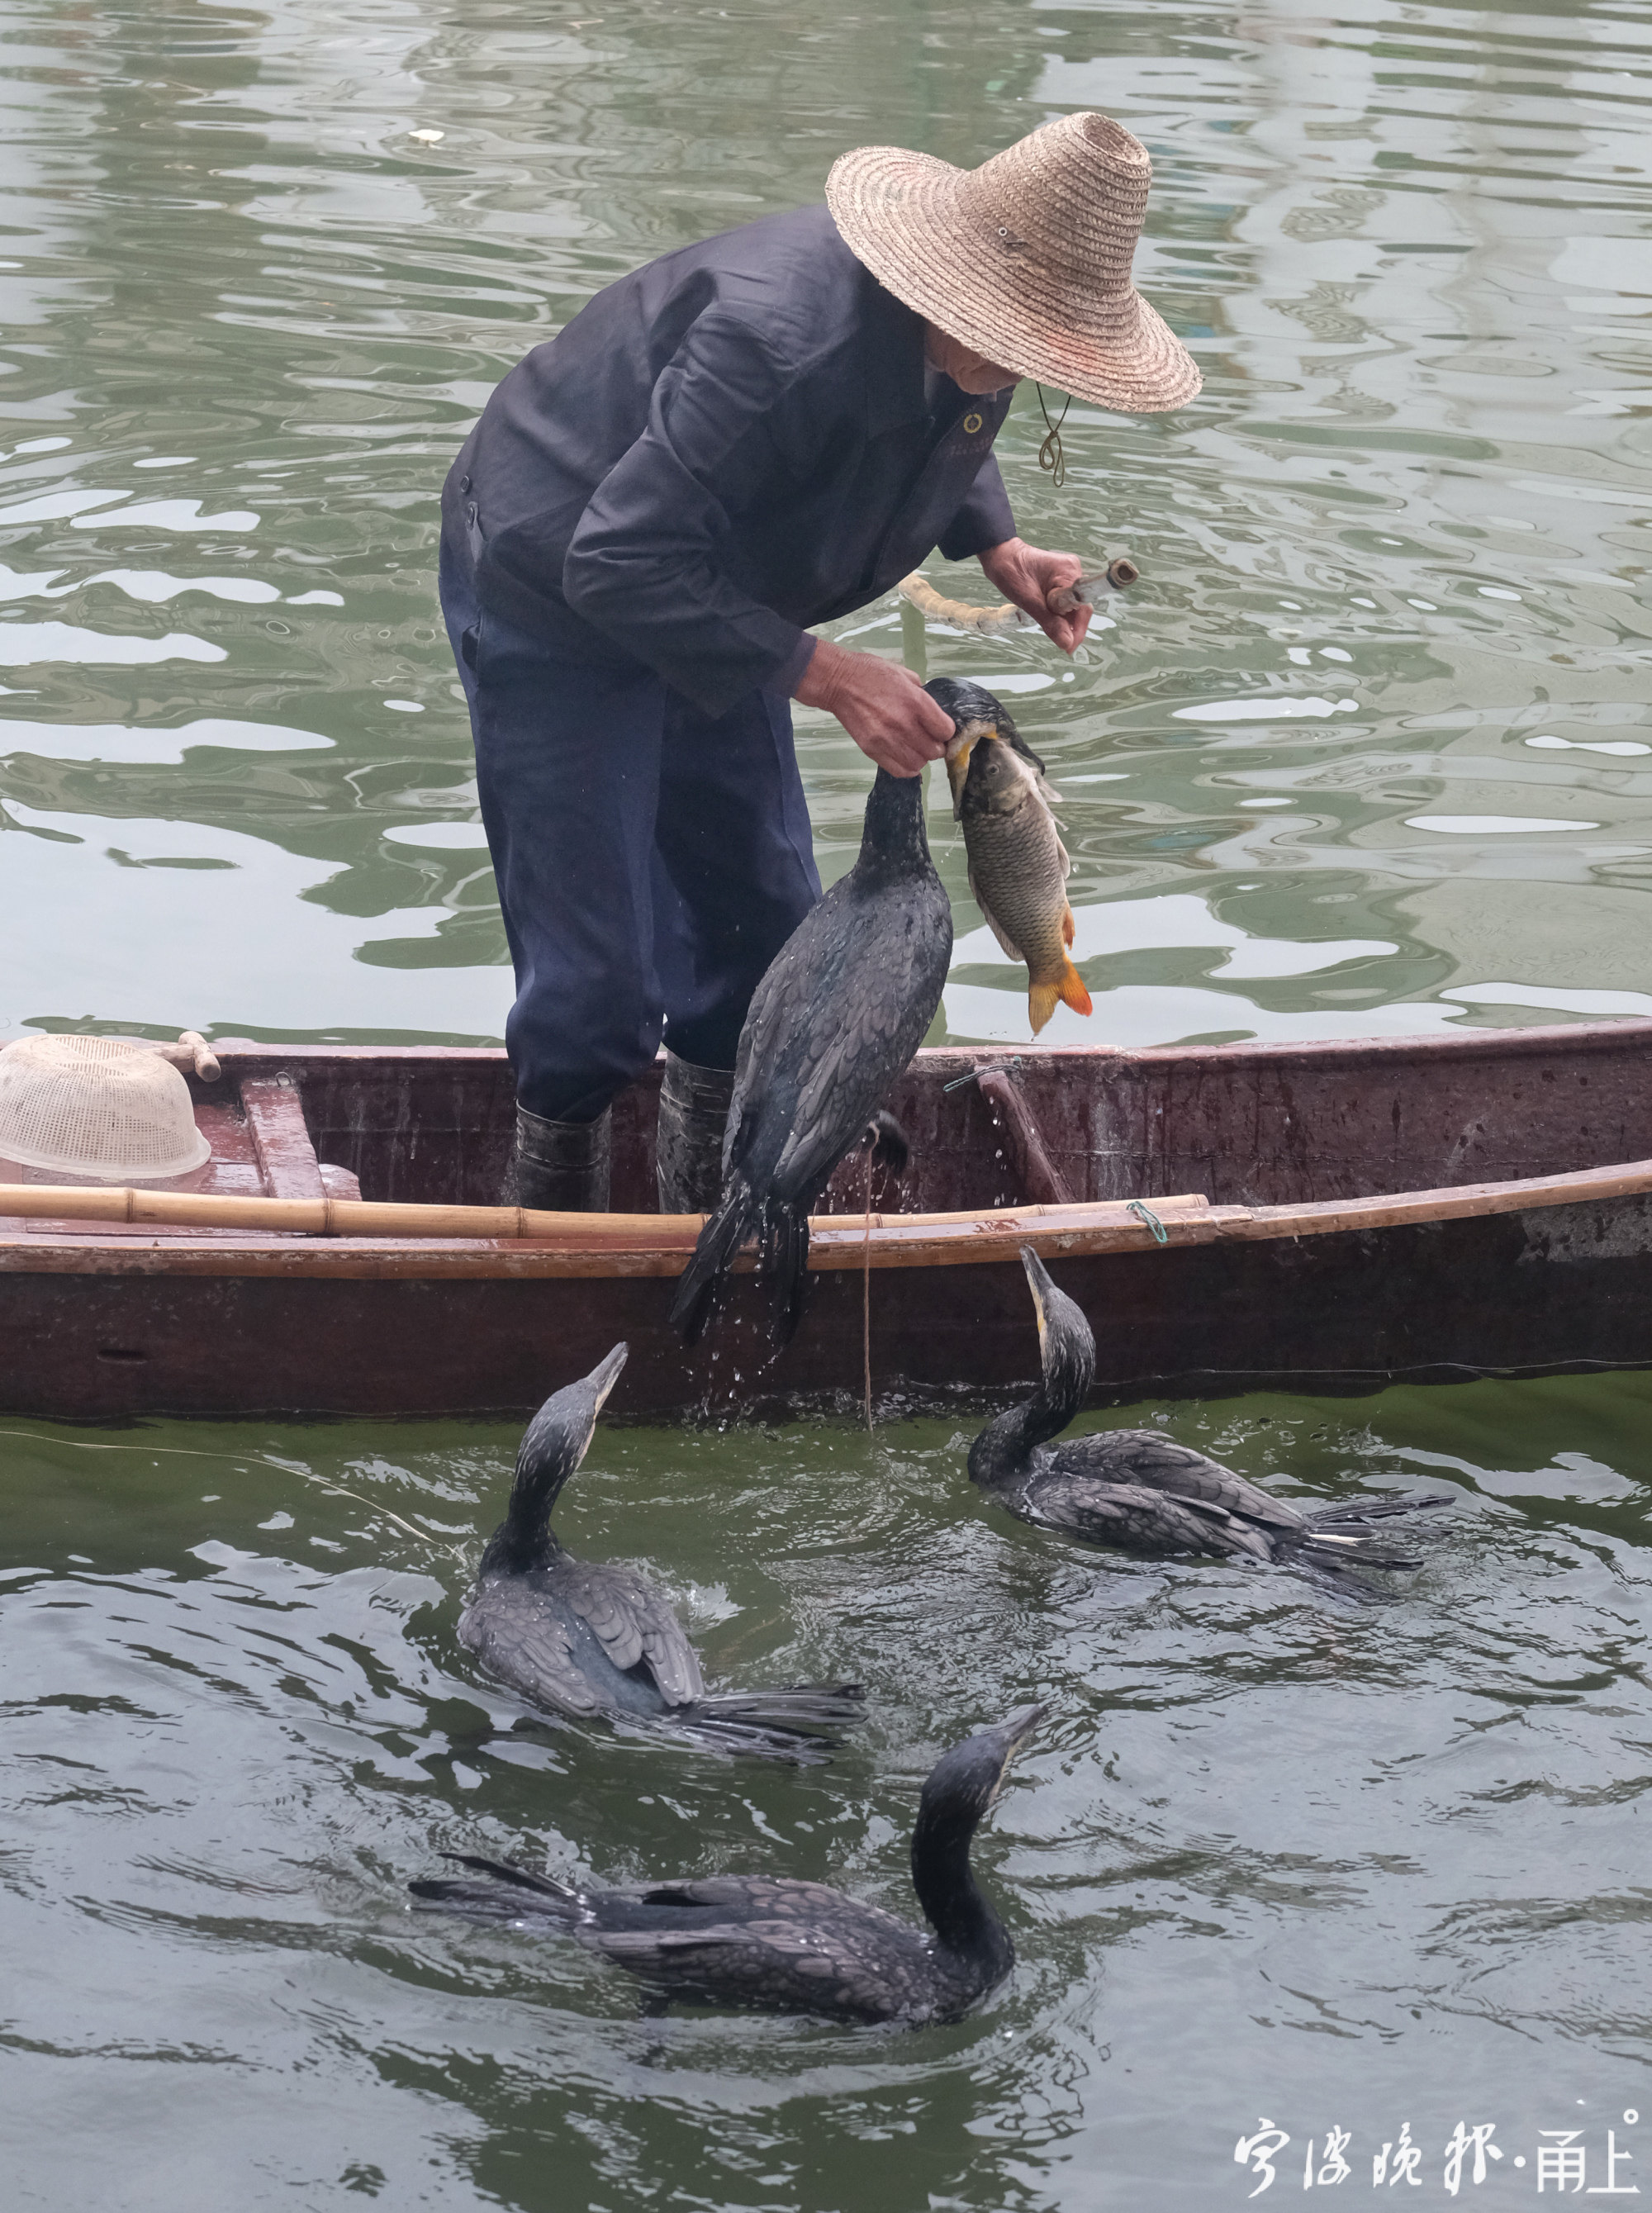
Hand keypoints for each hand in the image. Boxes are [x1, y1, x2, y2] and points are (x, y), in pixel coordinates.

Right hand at [792, 639, 954, 777]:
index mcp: (915, 702)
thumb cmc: (872, 674)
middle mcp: (903, 724)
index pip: (945, 731)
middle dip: (936, 746)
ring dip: (920, 758)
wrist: (839, 682)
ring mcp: (886, 740)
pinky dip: (907, 768)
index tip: (940, 728)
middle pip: (934, 751)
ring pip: (918, 764)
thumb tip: (932, 714)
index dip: (946, 731)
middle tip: (928, 739)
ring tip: (915, 748)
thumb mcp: (905, 675)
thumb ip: (922, 695)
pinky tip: (905, 757)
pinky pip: (899, 770)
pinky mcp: (872, 750)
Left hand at [978, 537, 1091, 653]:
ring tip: (1047, 626)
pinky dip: (1057, 612)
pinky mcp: (1061, 578)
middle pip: (1079, 608)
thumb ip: (1051, 623)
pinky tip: (1046, 616)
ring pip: (1072, 606)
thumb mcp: (1029, 602)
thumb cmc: (1011, 571)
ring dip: (1061, 620)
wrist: (1000, 556)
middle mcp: (1073, 571)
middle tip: (1059, 643)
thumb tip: (1067, 643)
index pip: (1083, 607)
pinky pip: (1065, 601)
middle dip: (1069, 626)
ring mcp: (1068, 574)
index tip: (1070, 646)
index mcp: (1069, 572)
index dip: (1078, 629)